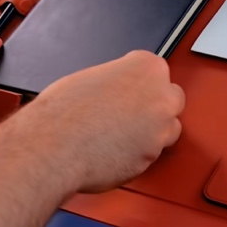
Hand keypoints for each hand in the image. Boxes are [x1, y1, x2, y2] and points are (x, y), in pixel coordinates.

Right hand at [33, 51, 185, 193]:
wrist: (54, 146)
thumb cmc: (64, 112)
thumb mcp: (90, 77)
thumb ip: (116, 82)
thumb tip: (117, 91)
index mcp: (147, 68)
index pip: (154, 70)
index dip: (138, 83)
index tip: (127, 90)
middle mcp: (161, 97)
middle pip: (171, 98)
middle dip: (153, 105)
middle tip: (127, 112)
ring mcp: (159, 129)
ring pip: (166, 129)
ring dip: (149, 131)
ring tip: (118, 134)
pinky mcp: (151, 158)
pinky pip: (149, 154)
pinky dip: (136, 153)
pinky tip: (113, 150)